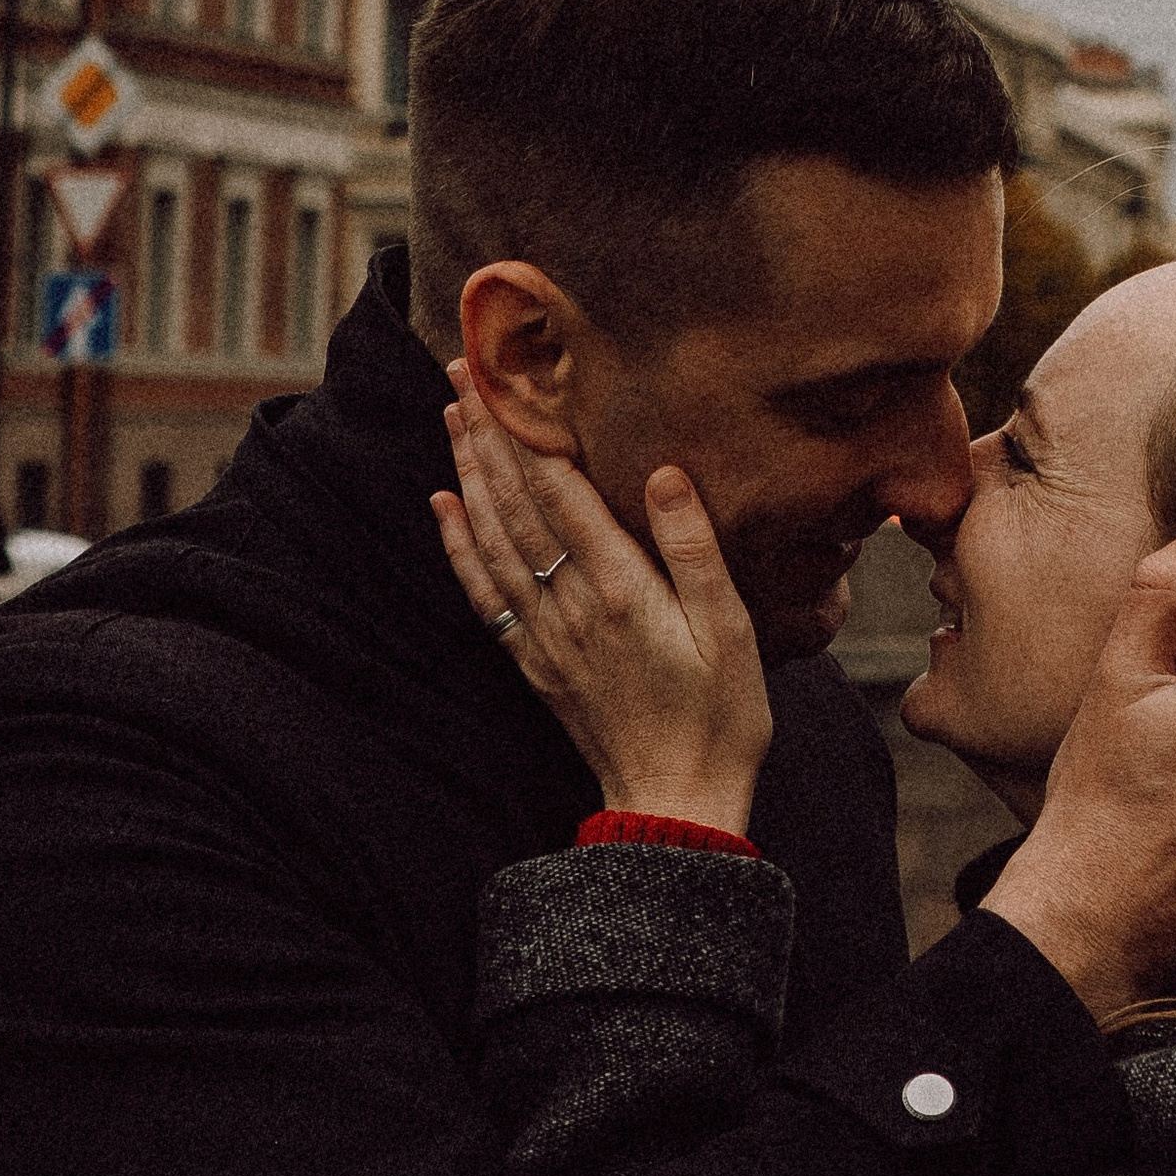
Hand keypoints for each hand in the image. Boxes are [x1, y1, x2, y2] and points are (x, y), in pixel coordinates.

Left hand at [431, 361, 772, 838]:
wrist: (675, 804)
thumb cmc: (721, 714)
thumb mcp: (731, 629)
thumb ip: (694, 549)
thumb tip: (663, 470)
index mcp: (621, 590)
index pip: (561, 492)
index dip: (530, 430)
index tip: (507, 376)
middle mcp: (571, 606)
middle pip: (515, 505)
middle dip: (487, 434)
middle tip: (462, 371)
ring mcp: (546, 635)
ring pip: (492, 540)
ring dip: (468, 474)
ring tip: (452, 418)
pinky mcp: (535, 661)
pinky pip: (484, 592)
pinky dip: (458, 546)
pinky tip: (444, 508)